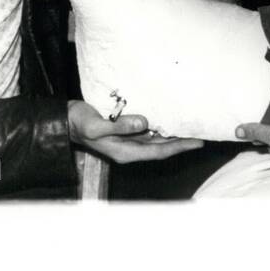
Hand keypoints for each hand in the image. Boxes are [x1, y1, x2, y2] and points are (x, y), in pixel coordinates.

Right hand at [68, 100, 203, 163]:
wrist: (65, 121)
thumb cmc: (79, 123)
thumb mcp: (96, 126)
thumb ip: (118, 127)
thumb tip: (144, 123)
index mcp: (125, 152)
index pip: (159, 151)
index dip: (180, 147)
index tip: (198, 141)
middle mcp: (130, 148)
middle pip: (162, 147)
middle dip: (183, 141)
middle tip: (204, 133)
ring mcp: (128, 140)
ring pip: (157, 139)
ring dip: (174, 134)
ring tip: (192, 126)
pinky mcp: (126, 131)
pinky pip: (149, 131)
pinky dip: (162, 126)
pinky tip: (171, 119)